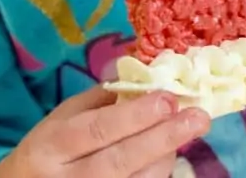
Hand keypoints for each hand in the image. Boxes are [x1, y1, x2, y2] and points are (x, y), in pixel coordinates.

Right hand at [0, 86, 209, 177]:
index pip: (97, 130)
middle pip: (119, 161)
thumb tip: (143, 76)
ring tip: (186, 132)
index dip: (134, 116)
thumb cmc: (47, 150)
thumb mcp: (62, 118)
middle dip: (162, 138)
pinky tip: (168, 156)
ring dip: (165, 157)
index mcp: (52, 145)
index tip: (168, 98)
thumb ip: (99, 99)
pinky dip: (156, 175)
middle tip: (198, 117)